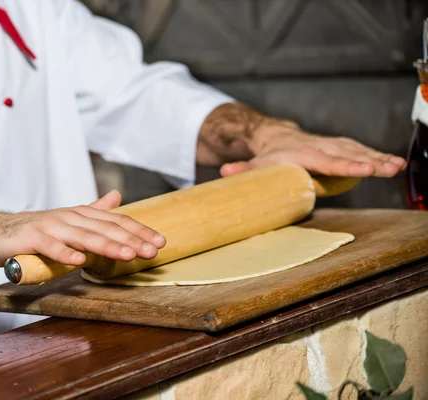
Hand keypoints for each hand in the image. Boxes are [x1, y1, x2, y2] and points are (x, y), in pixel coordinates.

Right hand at [0, 190, 165, 266]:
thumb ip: (95, 211)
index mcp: (81, 214)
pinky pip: (50, 247)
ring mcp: (50, 227)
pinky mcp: (31, 239)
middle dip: (131, 240)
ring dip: (107, 246)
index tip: (159, 242)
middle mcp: (69, 217)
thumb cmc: (37, 230)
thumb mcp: (70, 219)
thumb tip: (117, 196)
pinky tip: (79, 262)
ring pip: (83, 236)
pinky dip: (65, 254)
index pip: (116, 221)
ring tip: (127, 255)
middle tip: (152, 251)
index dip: (138, 230)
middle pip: (105, 229)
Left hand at [196, 103, 405, 177]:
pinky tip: (392, 164)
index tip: (366, 168)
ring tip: (398, 167)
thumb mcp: (254, 162)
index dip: (347, 165)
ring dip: (379, 158)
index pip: (328, 161)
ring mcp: (332, 146)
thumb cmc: (268, 154)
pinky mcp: (338, 148)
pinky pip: (359, 151)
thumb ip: (242, 169)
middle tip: (391, 168)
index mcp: (305, 153)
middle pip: (349, 154)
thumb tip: (223, 172)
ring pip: (358, 150)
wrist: (276, 136)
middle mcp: (322, 147)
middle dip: (371, 160)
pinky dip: (376, 156)